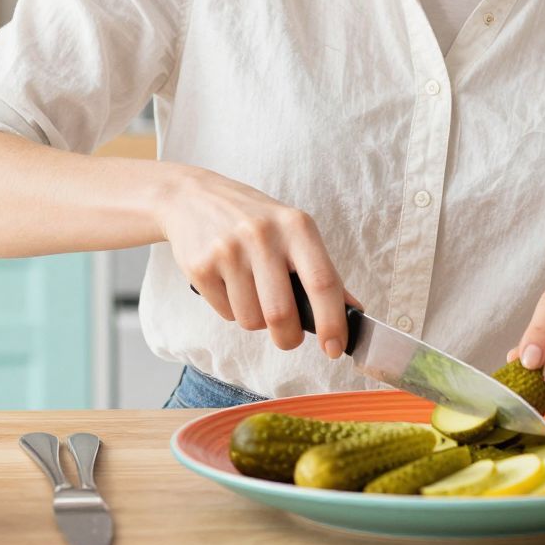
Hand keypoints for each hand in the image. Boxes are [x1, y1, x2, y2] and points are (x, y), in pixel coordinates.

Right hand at [157, 165, 352, 357]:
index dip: (332, 322)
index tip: (335, 348)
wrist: (190, 197)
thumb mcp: (292, 231)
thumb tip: (354, 311)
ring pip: (251, 320)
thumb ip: (322, 271)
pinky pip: (226, 314)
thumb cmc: (253, 219)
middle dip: (288, 338)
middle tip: (288, 336)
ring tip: (252, 293)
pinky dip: (232, 310)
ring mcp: (228, 250)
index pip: (323, 282)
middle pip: (281, 313)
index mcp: (296, 226)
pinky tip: (229, 284)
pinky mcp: (200, 267)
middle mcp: (262, 235)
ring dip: (256, 320)